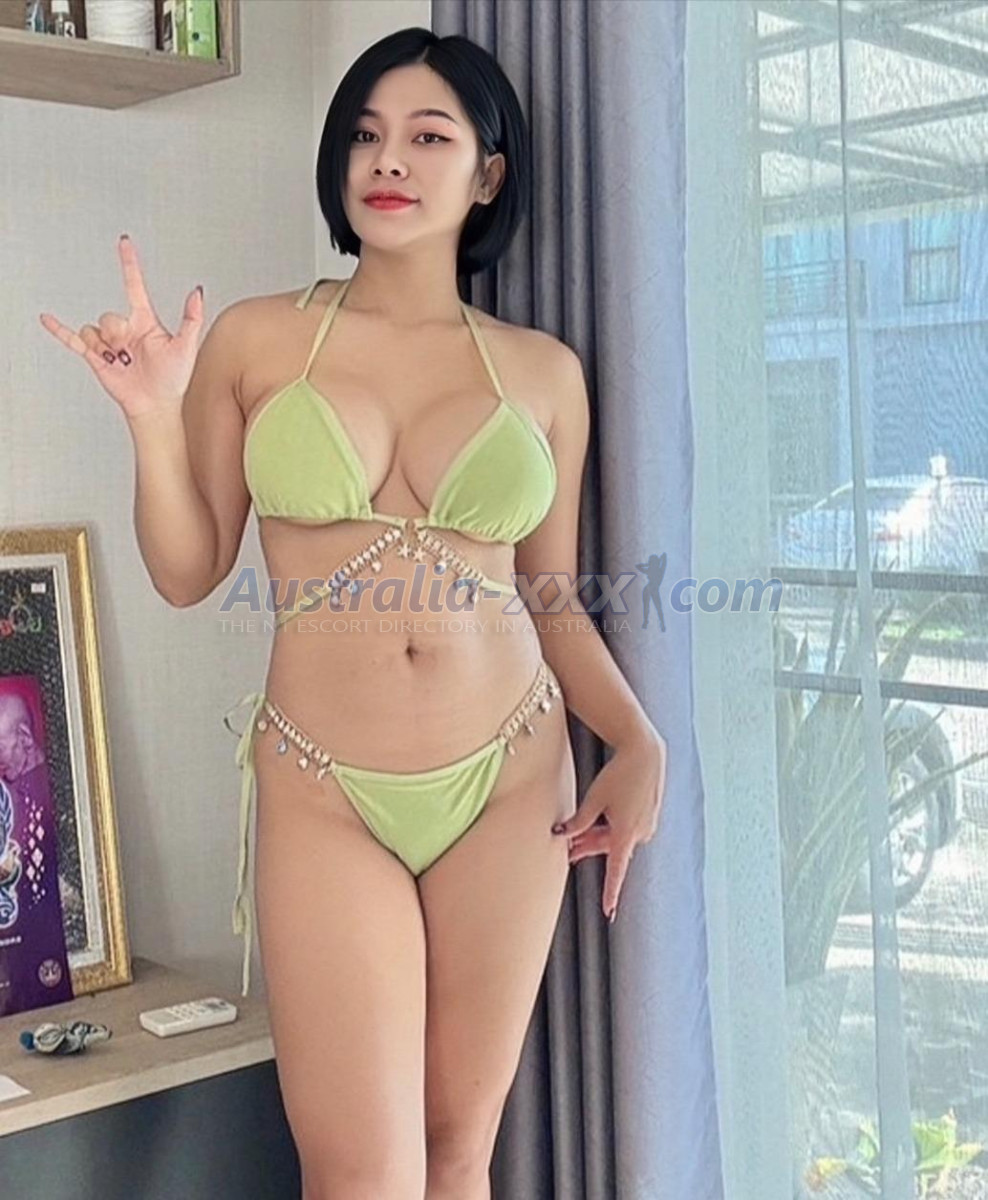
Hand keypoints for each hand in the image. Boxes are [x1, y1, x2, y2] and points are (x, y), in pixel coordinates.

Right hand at [38, 234, 204, 421]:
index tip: (124, 242)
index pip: (134, 285)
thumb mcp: (186, 346)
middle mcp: (126, 328)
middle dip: (117, 335)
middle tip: (131, 354)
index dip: (128, 264)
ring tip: (121, 363)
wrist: (157, 405)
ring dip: (105, 348)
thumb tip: (197, 291)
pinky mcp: (96, 356)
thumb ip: (192, 318)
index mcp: (145, 321)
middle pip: (109, 316)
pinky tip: (47, 319)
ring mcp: (110, 342)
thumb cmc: (173, 378)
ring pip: (94, 329)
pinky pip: (74, 338)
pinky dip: (59, 330)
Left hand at [552, 733, 666, 921]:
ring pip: (617, 838)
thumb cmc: (618, 775)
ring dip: (599, 836)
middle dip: (588, 848)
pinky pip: (626, 828)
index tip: (608, 911)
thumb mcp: (593, 799)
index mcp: (625, 833)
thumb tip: (562, 835)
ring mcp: (647, 825)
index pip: (616, 871)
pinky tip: (601, 818)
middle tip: (568, 850)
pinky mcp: (649, 815)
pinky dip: (611, 827)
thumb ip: (579, 822)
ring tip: (579, 831)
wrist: (644, 753)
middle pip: (609, 849)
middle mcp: (640, 833)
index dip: (610, 892)